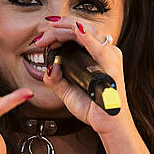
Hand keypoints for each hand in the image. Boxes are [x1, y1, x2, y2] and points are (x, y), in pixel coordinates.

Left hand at [34, 21, 133, 136]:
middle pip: (82, 28)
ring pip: (90, 31)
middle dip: (59, 28)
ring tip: (52, 28)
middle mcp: (105, 52)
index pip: (77, 34)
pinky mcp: (113, 68)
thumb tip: (49, 67)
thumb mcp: (67, 92)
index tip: (40, 41)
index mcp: (96, 54)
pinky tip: (78, 30)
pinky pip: (100, 49)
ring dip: (69, 27)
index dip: (57, 32)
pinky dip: (88, 38)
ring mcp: (111, 58)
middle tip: (40, 38)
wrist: (107, 126)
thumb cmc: (92, 108)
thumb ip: (55, 80)